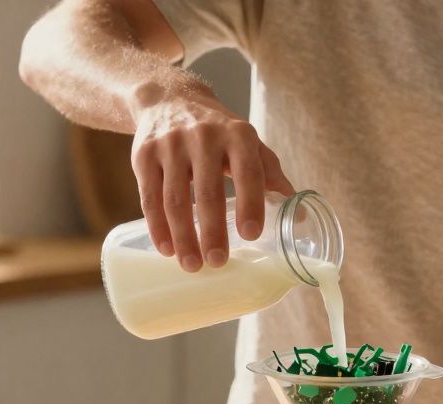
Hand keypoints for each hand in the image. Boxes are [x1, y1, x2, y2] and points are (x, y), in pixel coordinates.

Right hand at [131, 88, 293, 271]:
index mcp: (238, 134)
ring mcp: (170, 145)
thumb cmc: (218, 131)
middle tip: (218, 262)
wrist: (169, 99)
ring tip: (192, 265)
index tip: (251, 235)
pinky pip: (149, 197)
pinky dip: (158, 227)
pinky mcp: (143, 155)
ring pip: (174, 199)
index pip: (248, 171)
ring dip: (183, 237)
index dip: (250, 203)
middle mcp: (204, 136)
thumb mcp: (247, 142)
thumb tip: (298, 216)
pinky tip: (167, 248)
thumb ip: (271, 174)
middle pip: (208, 192)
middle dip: (213, 231)